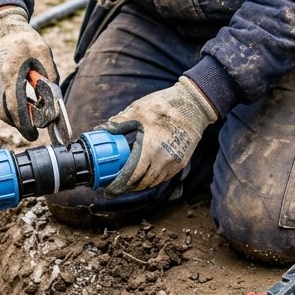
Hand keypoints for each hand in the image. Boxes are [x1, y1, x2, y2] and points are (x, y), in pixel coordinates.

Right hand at [0, 7, 57, 139]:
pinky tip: (12, 100)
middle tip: (33, 124)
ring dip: (11, 116)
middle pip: (5, 114)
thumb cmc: (24, 40)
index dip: (26, 125)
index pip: (16, 108)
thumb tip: (52, 102)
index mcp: (10, 73)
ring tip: (24, 109)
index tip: (34, 134)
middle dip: (20, 123)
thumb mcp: (43, 53)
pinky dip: (1, 108)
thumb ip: (49, 77)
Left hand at [104, 77, 216, 194]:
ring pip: (155, 182)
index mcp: (150, 149)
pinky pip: (165, 176)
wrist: (193, 105)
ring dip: (142, 184)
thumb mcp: (138, 110)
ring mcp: (174, 162)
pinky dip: (154, 179)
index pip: (132, 176)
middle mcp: (163, 160)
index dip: (120, 184)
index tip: (110, 189)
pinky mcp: (181, 161)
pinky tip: (146, 174)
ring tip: (130, 182)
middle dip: (129, 187)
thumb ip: (119, 122)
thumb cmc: (164, 106)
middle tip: (117, 185)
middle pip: (143, 183)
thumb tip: (102, 128)